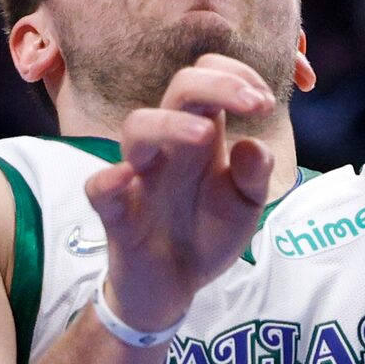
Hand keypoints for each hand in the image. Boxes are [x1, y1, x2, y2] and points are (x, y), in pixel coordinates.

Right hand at [86, 54, 276, 333]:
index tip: (265, 101)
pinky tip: (128, 176)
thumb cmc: (207, 233)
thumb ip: (255, 176)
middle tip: (254, 103)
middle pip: (179, 89)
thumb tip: (254, 145)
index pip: (207, 80)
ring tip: (206, 135)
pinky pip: (99, 187)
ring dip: (171, 124)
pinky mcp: (116, 214)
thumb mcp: (244, 206)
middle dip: (216, 85)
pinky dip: (109, 179)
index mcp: (201, 136)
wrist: (174, 288)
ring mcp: (140, 176)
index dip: (236, 76)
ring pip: (137, 127)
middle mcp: (169, 147)